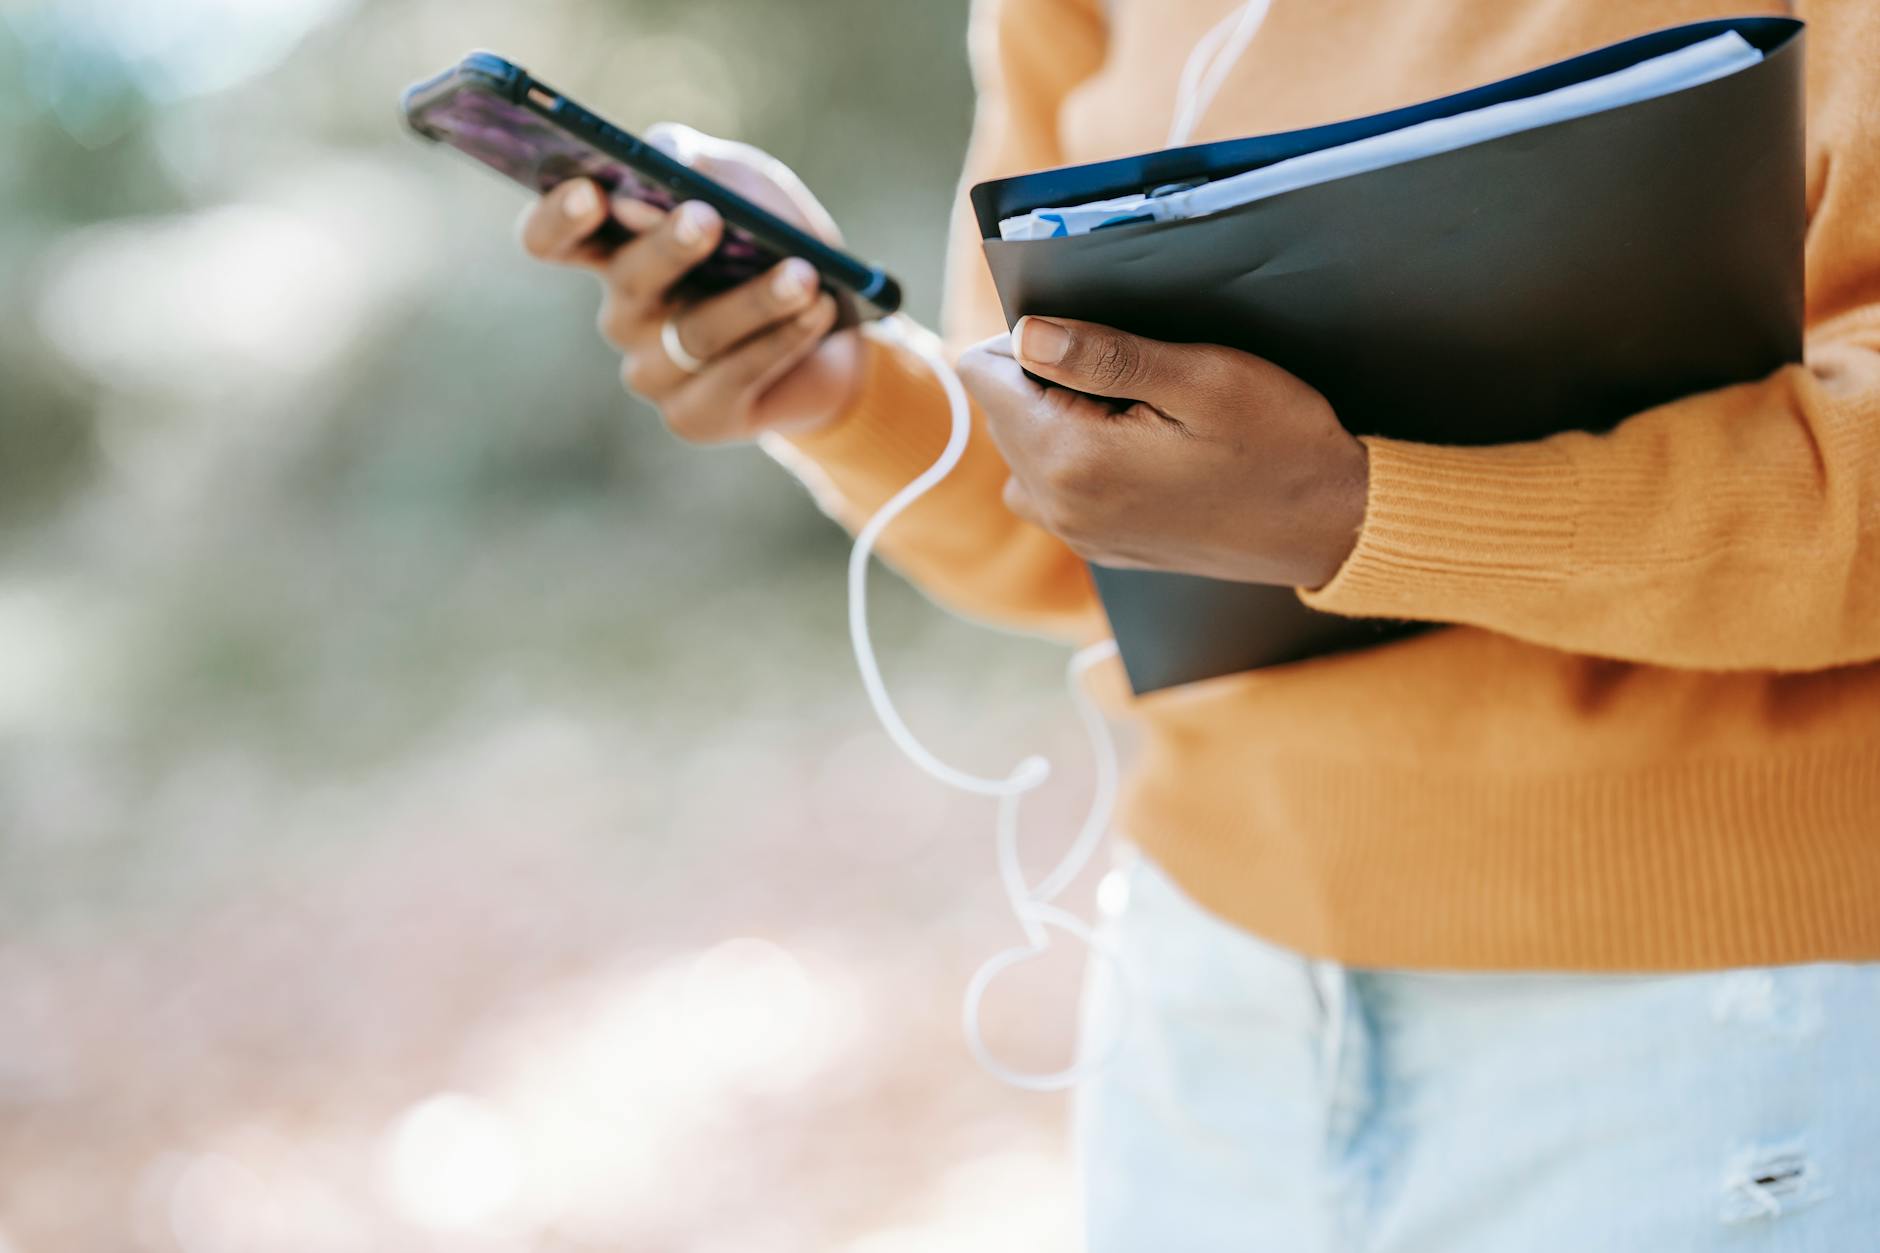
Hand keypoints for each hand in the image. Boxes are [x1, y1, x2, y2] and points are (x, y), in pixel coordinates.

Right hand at [518, 123, 863, 441]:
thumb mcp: (743, 185)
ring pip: (694, 333)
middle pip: (628, 278)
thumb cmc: (776, 242)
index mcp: (614, 250)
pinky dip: (781, 340)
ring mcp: (652, 372)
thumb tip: (661, 154)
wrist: (836, 327)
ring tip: (805, 275)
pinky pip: (733, 377)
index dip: (559, 216)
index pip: (551, 237)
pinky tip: (817, 310)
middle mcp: (623, 313)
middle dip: (669, 246)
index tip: (591, 191)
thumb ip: (697, 161)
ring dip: (755, 300)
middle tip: (707, 218)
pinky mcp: (693, 417)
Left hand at [956, 317, 1368, 589]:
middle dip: (1045, 381)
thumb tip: (1025, 333)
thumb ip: (1101, 355)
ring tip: (1134, 413)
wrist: (1332, 525)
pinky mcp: (1104, 547)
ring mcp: (1080, 535)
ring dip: (1058, 421)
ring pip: (1024, 452)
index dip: (1027, 338)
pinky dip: (1080, 459)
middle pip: (1000, 414)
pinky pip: (1056, 490)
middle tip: (1132, 378)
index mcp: (1070, 461)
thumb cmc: (1279, 443)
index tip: (1090, 337)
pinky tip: (1143, 450)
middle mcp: (1059, 508)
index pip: (984, 375)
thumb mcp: (1199, 378)